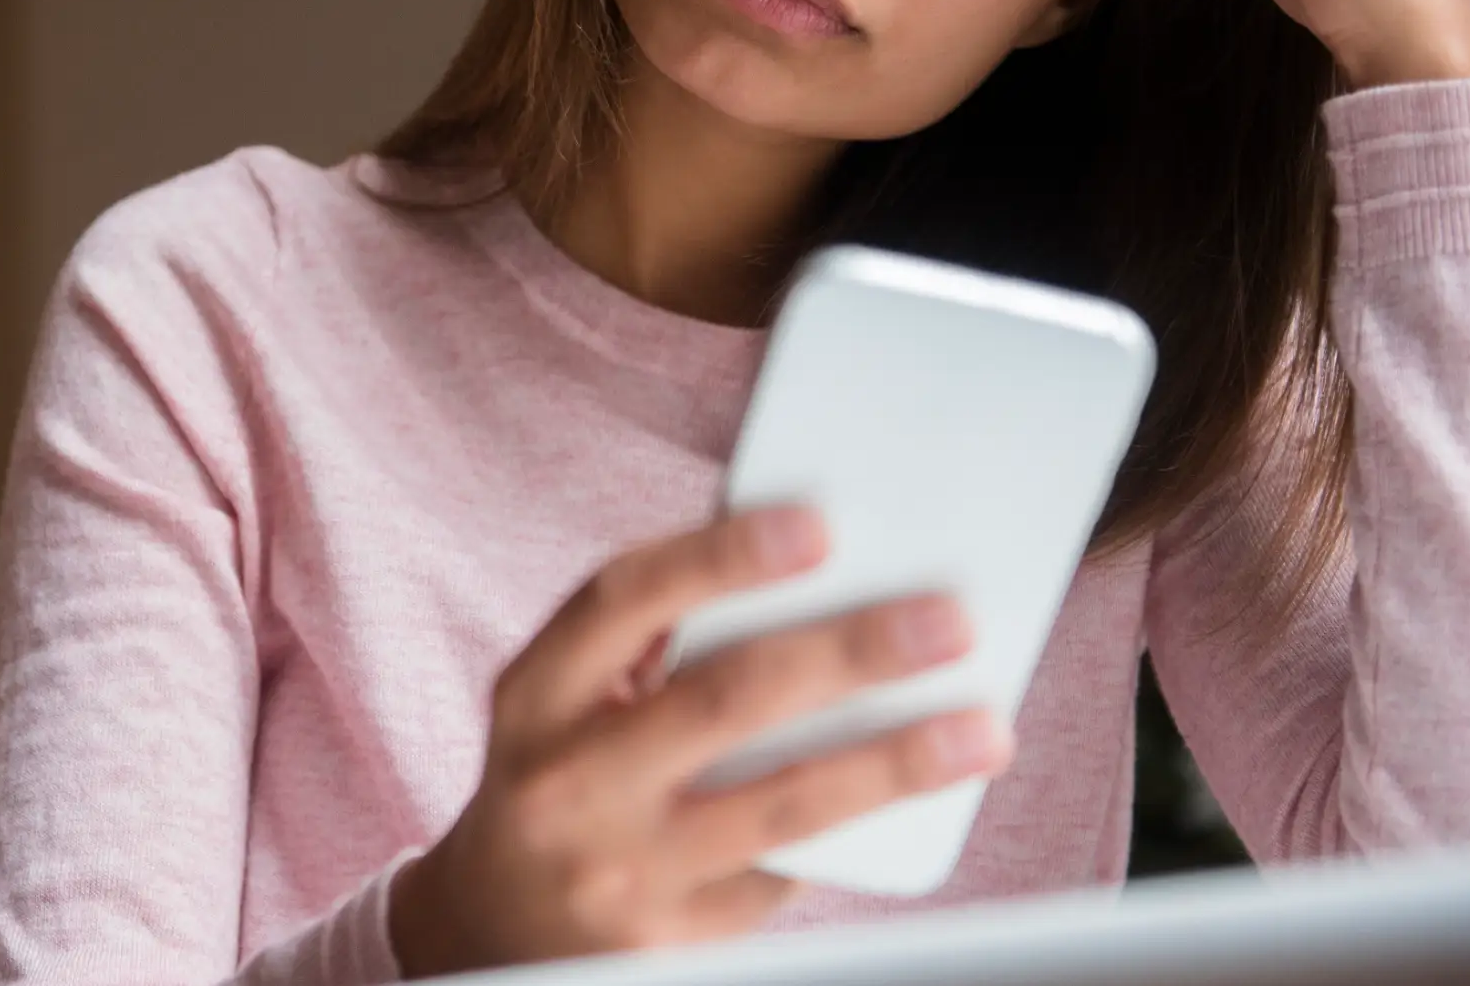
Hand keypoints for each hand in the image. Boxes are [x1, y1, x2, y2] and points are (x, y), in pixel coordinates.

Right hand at [387, 507, 1012, 976]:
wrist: (489, 931)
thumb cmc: (553, 779)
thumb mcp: (562, 698)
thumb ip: (651, 637)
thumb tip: (800, 569)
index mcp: (536, 693)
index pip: (625, 600)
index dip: (721, 556)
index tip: (819, 527)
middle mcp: (569, 781)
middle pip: (726, 698)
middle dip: (851, 653)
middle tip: (947, 621)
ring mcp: (620, 869)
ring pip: (780, 804)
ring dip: (895, 762)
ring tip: (980, 728)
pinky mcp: (670, 942)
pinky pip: (782, 875)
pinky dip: (849, 833)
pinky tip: (906, 801)